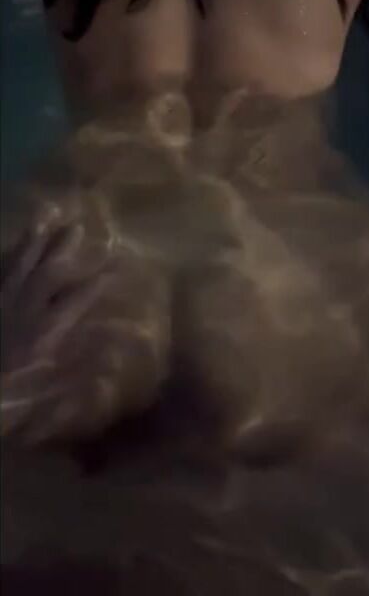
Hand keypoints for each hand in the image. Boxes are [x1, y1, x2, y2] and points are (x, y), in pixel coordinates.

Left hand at [1, 218, 113, 440]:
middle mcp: (24, 310)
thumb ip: (73, 375)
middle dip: (64, 249)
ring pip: (19, 265)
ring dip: (34, 241)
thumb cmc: (7, 394)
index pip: (75, 300)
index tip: (114, 266)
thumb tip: (110, 359)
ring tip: (45, 217)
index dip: (95, 282)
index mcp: (43, 331)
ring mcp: (1, 301)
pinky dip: (5, 257)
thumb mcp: (42, 391)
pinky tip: (11, 248)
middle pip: (47, 273)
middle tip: (78, 227)